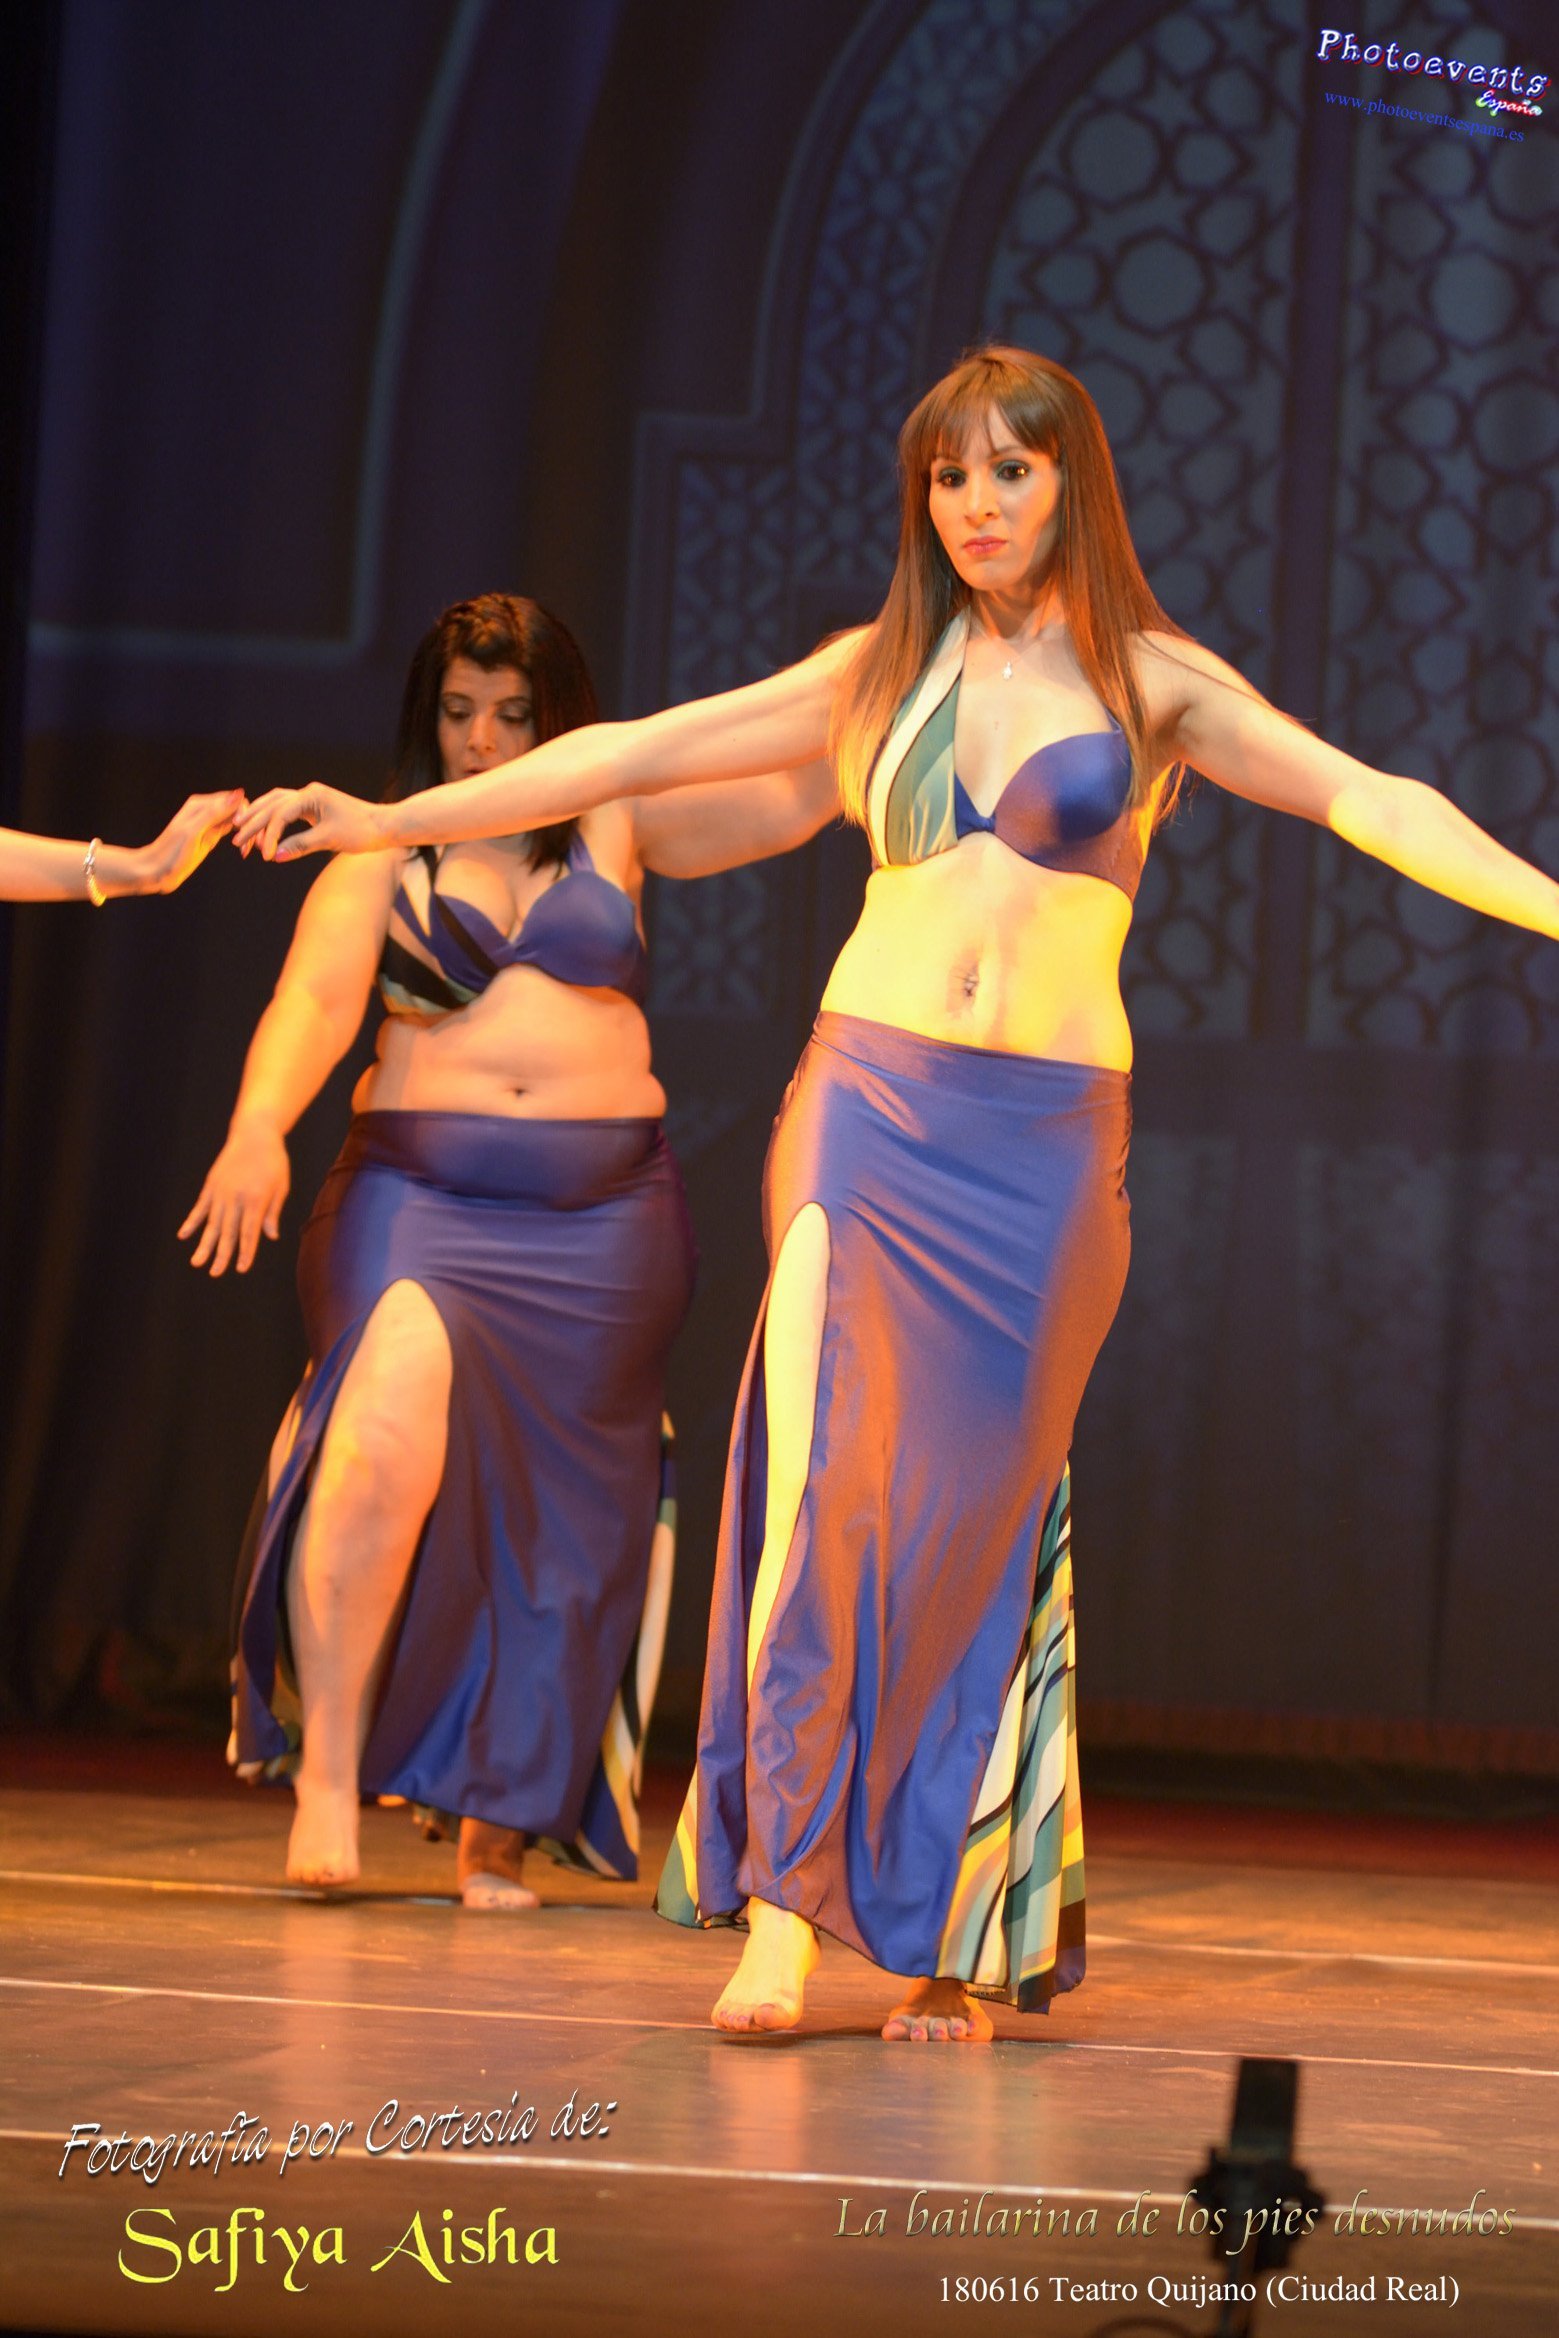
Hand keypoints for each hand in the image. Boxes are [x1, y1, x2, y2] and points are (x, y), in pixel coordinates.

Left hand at [136, 791, 247, 892]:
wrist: (157, 871)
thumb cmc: (172, 853)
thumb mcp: (194, 831)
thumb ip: (215, 812)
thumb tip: (239, 794)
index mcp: (200, 804)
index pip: (234, 800)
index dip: (246, 815)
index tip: (249, 835)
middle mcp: (206, 809)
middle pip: (237, 809)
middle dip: (248, 825)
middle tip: (250, 846)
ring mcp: (208, 822)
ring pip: (236, 820)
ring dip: (246, 833)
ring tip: (248, 849)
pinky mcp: (210, 834)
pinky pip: (230, 830)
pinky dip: (240, 838)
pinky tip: (243, 850)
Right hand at [179, 1119, 290, 1274]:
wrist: (255, 1133)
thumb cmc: (274, 1161)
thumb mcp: (280, 1186)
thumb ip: (272, 1212)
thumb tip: (270, 1237)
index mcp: (256, 1200)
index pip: (249, 1232)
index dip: (245, 1252)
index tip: (241, 1269)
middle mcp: (236, 1198)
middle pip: (227, 1232)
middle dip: (222, 1254)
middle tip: (215, 1273)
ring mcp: (221, 1191)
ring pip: (211, 1223)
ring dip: (204, 1244)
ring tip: (197, 1262)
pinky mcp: (211, 1185)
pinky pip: (200, 1207)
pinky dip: (191, 1222)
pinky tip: (183, 1236)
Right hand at [233, 785, 384, 861]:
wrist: (383, 826)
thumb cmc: (361, 832)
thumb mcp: (330, 840)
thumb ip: (301, 846)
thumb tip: (275, 857)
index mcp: (311, 796)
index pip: (280, 814)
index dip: (269, 835)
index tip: (264, 856)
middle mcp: (308, 793)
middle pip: (271, 805)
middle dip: (253, 824)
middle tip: (237, 844)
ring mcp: (310, 798)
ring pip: (275, 805)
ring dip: (258, 819)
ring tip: (241, 834)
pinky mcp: (313, 807)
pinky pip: (285, 811)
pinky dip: (272, 821)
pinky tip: (263, 833)